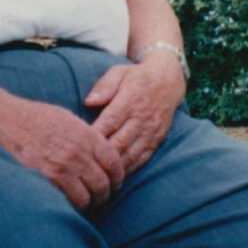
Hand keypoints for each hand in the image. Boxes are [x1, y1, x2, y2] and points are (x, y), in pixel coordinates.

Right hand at [0, 100, 125, 211]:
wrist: (7, 121)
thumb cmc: (38, 118)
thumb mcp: (70, 119)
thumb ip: (89, 137)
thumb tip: (104, 154)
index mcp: (86, 136)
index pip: (114, 163)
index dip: (118, 177)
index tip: (116, 182)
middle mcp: (76, 154)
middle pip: (103, 184)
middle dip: (105, 194)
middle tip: (102, 197)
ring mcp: (59, 170)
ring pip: (85, 198)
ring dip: (88, 203)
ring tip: (86, 203)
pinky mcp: (43, 182)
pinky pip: (64, 202)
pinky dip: (69, 206)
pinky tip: (68, 204)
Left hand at [85, 55, 184, 176]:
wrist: (169, 80)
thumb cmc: (136, 77)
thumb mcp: (119, 72)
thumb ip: (104, 85)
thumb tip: (89, 101)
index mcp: (130, 100)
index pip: (109, 122)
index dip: (94, 136)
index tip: (78, 146)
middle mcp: (142, 117)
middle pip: (119, 142)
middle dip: (101, 156)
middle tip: (82, 166)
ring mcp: (151, 130)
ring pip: (131, 154)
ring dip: (114, 167)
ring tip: (96, 176)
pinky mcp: (158, 139)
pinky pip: (143, 158)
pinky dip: (129, 169)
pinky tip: (115, 176)